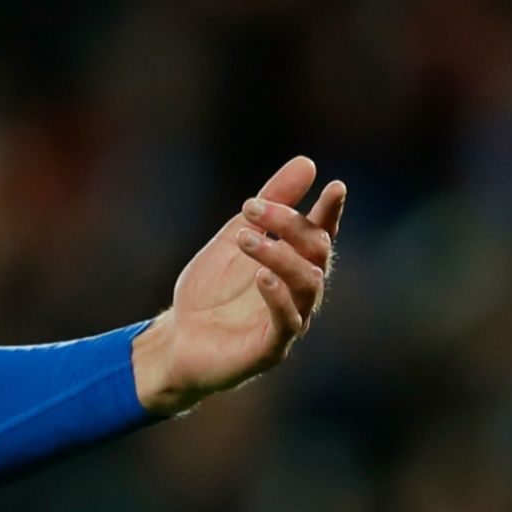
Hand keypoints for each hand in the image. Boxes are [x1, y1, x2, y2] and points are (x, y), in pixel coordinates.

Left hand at [131, 155, 346, 416]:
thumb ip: (270, 205)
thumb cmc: (209, 293)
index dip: (330, 212)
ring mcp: (291, 320)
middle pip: (315, 253)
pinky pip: (287, 322)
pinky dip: (278, 297)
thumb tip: (307, 163)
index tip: (333, 187)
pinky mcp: (272, 348)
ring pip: (306, 284)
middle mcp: (299, 291)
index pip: (321, 233)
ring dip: (279, 256)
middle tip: (250, 208)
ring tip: (245, 239)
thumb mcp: (234, 239)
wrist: (177, 342)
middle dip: (288, 226)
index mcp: (293, 264)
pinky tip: (262, 277)